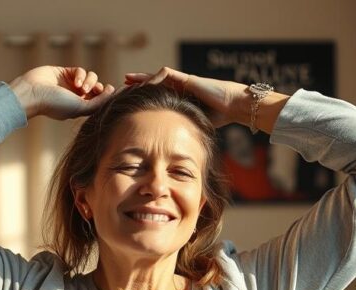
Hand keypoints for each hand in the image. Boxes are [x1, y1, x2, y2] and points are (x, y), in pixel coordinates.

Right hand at [9, 66, 114, 120]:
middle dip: (99, 88)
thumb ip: (99, 102)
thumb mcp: (80, 108)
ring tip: (81, 88)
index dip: (107, 96)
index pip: (100, 101)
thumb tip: (112, 91)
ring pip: (91, 78)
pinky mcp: (64, 72)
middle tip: (96, 90)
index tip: (110, 92)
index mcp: (80, 109)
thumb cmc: (55, 105)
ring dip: (90, 81)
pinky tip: (75, 81)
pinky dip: (81, 74)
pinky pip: (81, 70)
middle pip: (97, 89)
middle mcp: (76, 97)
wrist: (33, 93)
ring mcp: (70, 84)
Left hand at [123, 67, 248, 127]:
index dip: (145, 97)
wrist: (233, 105)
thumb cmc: (220, 116)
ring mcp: (184, 82)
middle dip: (139, 86)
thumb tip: (174, 148)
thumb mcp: (195, 123)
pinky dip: (155, 75)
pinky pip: (169, 75)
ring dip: (143, 78)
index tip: (130, 100)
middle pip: (155, 85)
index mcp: (181, 99)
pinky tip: (144, 77)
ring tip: (127, 79)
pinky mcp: (188, 79)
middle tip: (122, 87)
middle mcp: (180, 88)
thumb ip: (184, 129)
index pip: (159, 96)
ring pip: (158, 78)